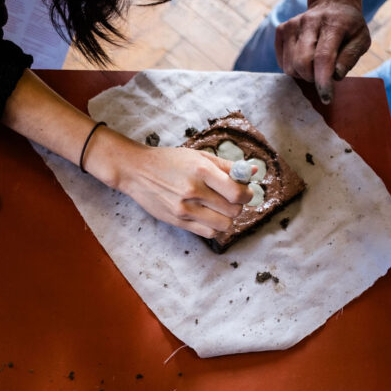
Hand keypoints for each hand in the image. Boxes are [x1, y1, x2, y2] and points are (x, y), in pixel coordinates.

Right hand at [90, 132, 253, 239]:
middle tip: (231, 198)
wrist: (137, 171)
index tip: (244, 191)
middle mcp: (194, 191)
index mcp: (201, 171)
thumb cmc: (169, 161)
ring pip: (224, 225)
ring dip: (228, 218)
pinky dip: (215, 227)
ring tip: (220, 209)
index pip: (237, 192)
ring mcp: (185, 209)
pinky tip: (210, 216)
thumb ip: (226, 165)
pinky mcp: (178, 221)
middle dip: (238, 205)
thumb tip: (253, 171)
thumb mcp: (198, 156)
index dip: (247, 194)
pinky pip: (208, 233)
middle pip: (234, 210)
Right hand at [274, 0, 369, 103]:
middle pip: (302, 63)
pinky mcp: (281, 30)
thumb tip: (335, 75)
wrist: (332, 4)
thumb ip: (350, 57)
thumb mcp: (362, 40)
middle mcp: (309, 21)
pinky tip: (305, 59)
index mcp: (333, 23)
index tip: (326, 98)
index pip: (323, 57)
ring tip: (315, 65)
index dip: (323, 81)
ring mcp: (292, 24)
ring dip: (303, 74)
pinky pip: (282, 62)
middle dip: (312, 78)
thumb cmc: (349, 27)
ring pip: (290, 66)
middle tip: (323, 76)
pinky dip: (294, 68)